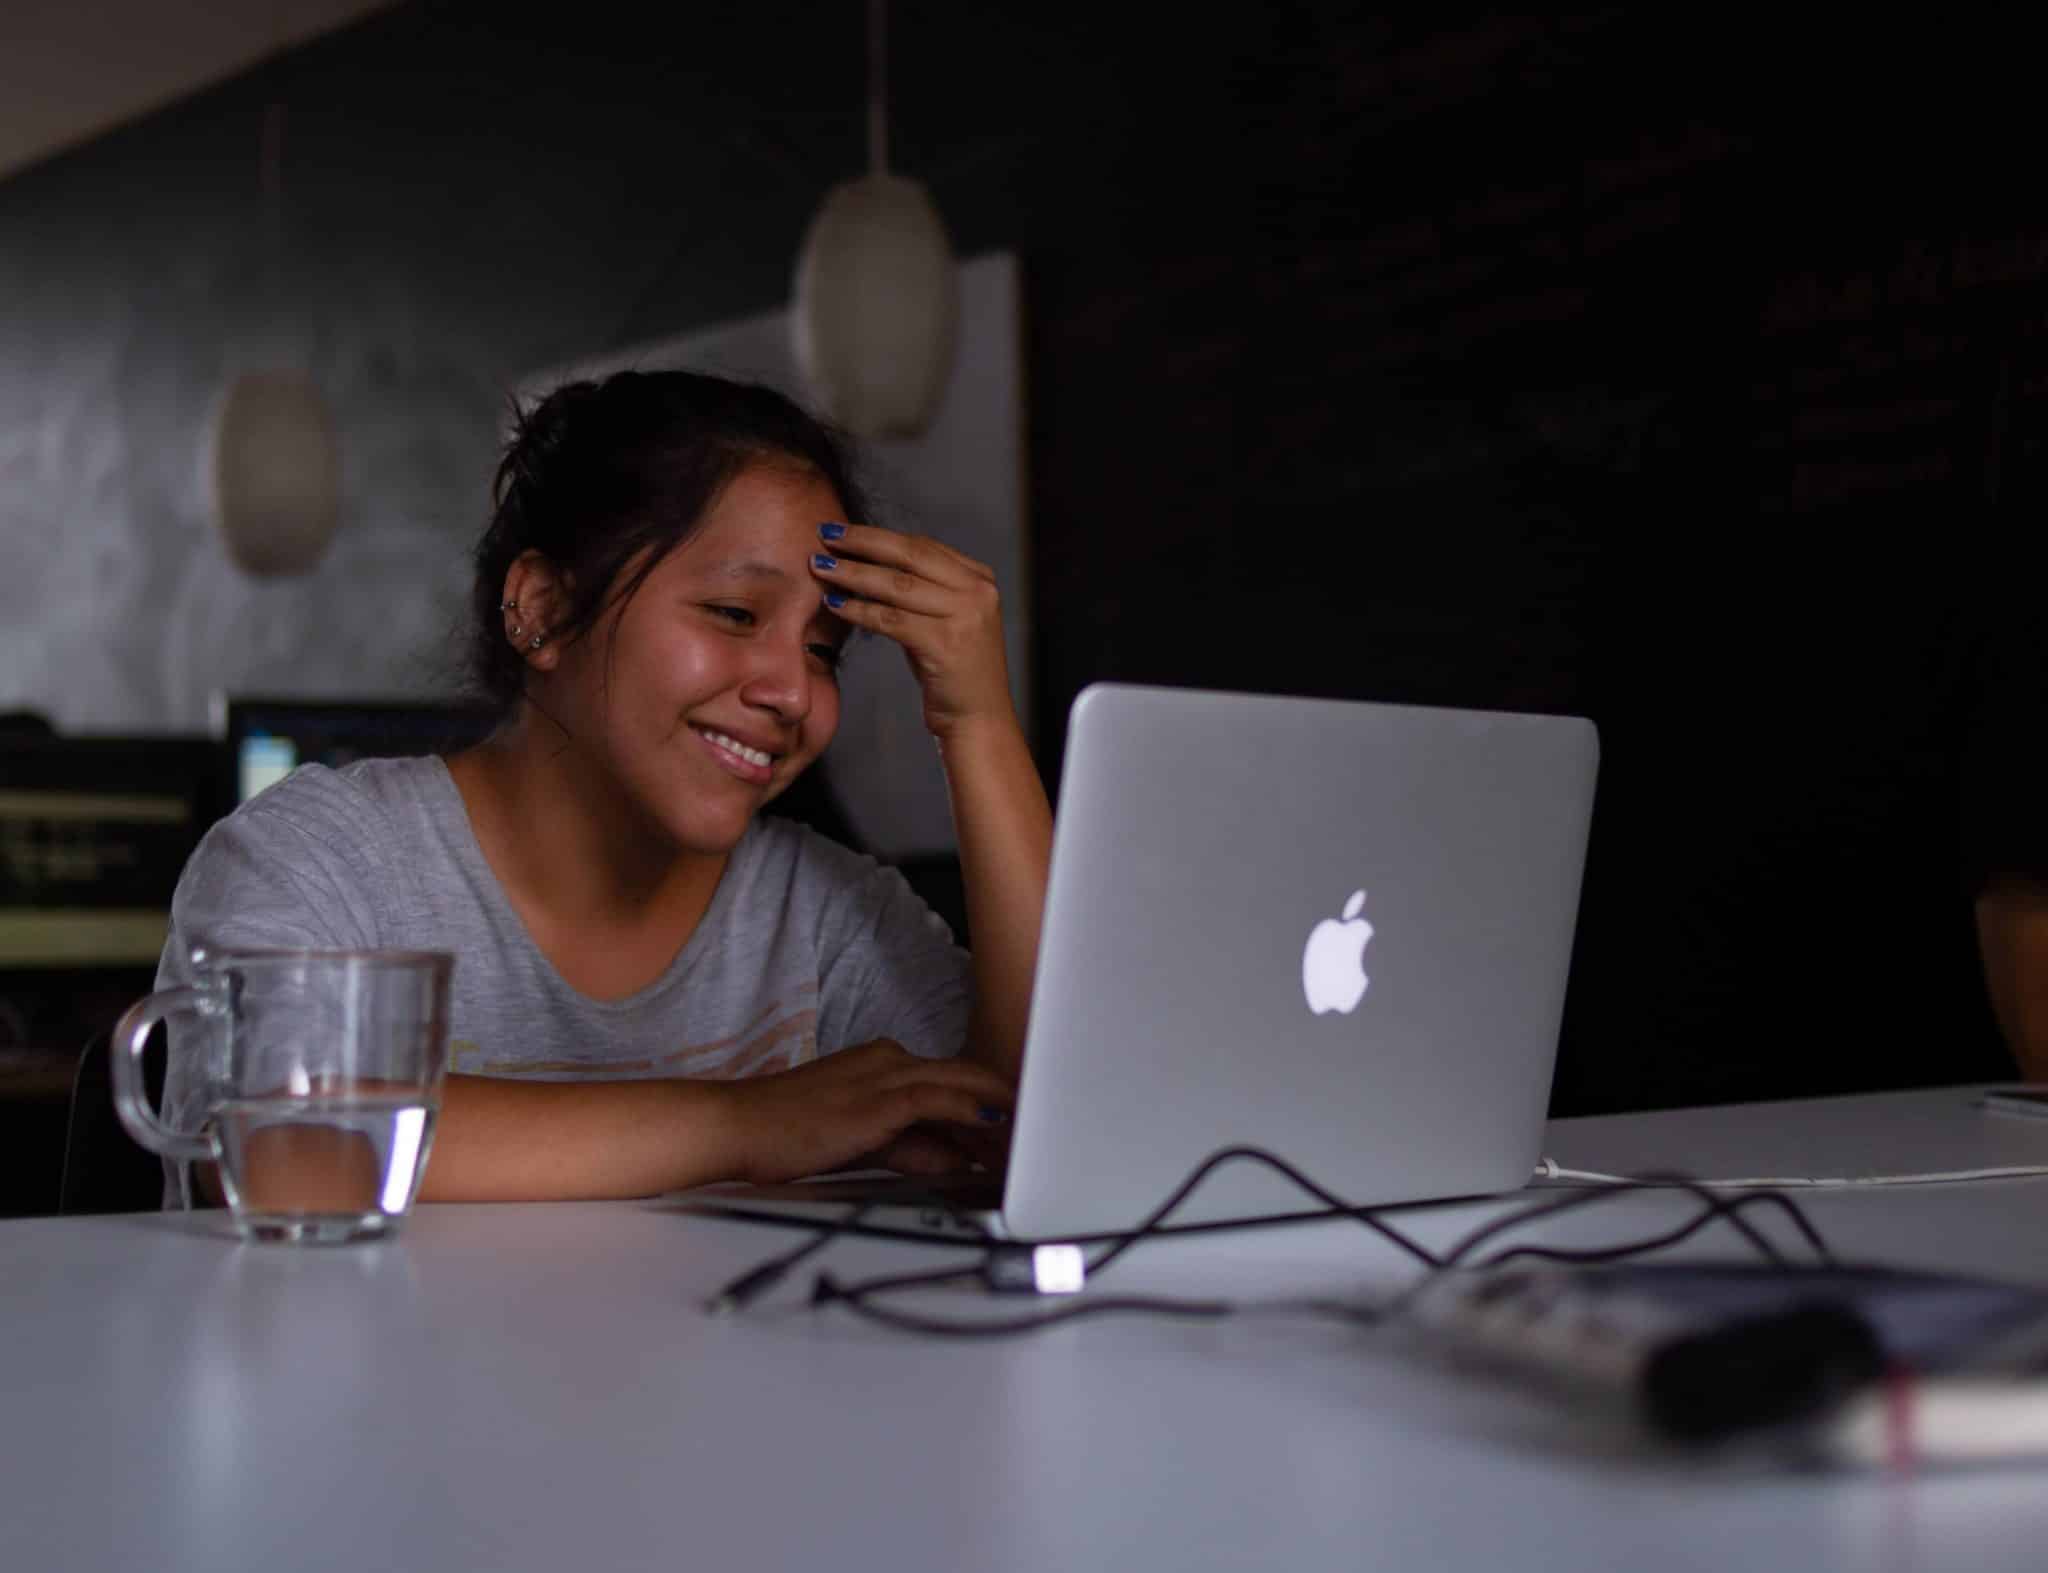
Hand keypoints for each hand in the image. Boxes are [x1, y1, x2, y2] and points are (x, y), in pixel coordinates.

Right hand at [715, 1039, 1014, 1183]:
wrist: (737, 1127)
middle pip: (964, 1074)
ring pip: (959, 1082)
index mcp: (881, 1063)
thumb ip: (910, 1146)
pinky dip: (970, 1111)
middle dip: (1004, 1101)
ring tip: (1030, 1132)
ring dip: (998, 1109)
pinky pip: (937, 1099)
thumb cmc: (787, 1134)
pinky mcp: (876, 1100)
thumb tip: (953, 1158)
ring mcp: (882, 1076)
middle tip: (1038, 1127)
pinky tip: (996, 1124)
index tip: (1017, 1126)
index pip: (949, 1080)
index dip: (988, 1102)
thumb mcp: (861, 1141)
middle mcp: (888, 1060)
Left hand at [810, 523, 1014, 740]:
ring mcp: (965, 617)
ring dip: (853, 574)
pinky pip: (891, 619)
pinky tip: (834, 603)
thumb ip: (923, 590)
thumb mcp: (947, 620)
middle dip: (863, 542)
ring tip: (821, 567)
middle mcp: (978, 592)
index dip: (879, 536)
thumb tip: (871, 562)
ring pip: (897, 585)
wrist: (979, 720)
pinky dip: (858, 610)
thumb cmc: (954, 672)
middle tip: (826, 536)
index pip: (923, 546)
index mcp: (980, 579)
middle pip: (910, 555)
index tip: (843, 532)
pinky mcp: (946, 644)